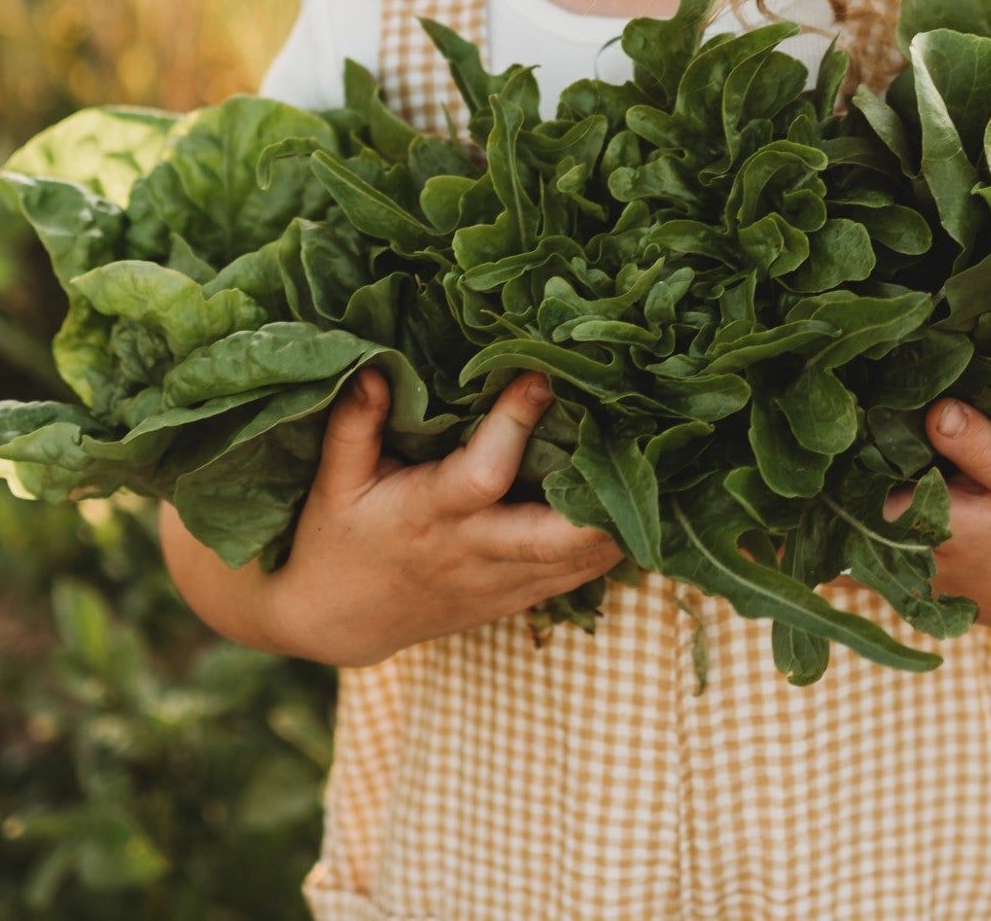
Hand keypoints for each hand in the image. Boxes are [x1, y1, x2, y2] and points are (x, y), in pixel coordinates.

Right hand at [253, 369, 625, 665]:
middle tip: (643, 447)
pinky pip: (577, 578)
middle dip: (603, 506)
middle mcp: (474, 553)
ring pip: (579, 564)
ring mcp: (501, 583)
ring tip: (656, 464)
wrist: (337, 622)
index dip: (516, 425)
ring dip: (620, 522)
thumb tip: (373, 367)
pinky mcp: (516, 598)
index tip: (544, 375)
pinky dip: (608, 545)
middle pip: (554, 540)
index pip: (484, 473)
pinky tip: (637, 505)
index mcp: (430, 514)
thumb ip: (355, 424)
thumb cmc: (335, 539)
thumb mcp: (333, 480)